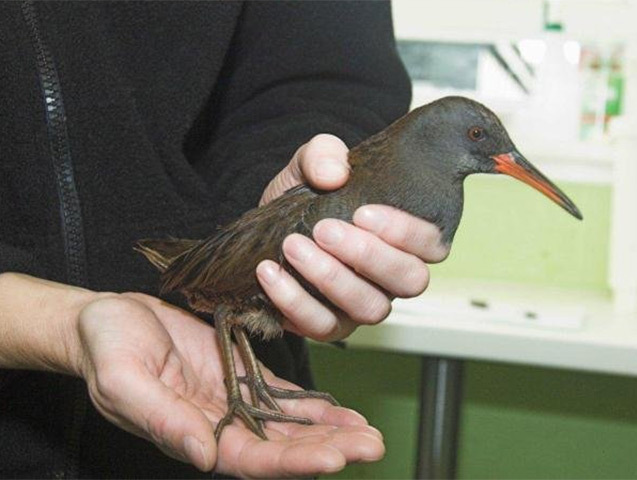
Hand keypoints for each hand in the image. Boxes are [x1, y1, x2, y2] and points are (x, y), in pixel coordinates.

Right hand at [77, 292, 382, 476]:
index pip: (252, 459)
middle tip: (372, 445)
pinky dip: (311, 403)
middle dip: (328, 448)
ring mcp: (232, 399)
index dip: (293, 461)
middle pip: (282, 446)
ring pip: (288, 422)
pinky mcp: (238, 372)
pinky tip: (340, 409)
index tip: (335, 458)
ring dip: (329, 429)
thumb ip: (163, 420)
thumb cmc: (106, 348)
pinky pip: (281, 394)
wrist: (107, 319)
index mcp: (193, 435)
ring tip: (367, 431)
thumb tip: (203, 457)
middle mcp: (220, 424)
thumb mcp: (124, 381)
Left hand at [257, 134, 449, 340]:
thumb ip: (324, 154)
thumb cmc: (307, 196)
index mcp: (403, 238)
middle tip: (324, 229)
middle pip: (410, 280)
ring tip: (293, 247)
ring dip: (331, 278)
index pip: (432, 244)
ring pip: (370, 308)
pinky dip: (294, 301)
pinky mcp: (329, 325)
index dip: (407, 232)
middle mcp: (391, 276)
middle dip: (369, 255)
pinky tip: (269, 273)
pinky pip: (322, 326)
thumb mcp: (311, 163)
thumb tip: (334, 173)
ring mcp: (362, 304)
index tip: (363, 212)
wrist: (267, 227)